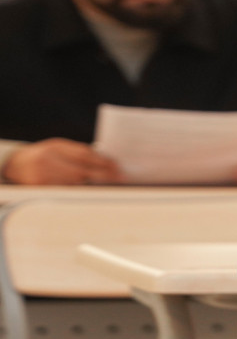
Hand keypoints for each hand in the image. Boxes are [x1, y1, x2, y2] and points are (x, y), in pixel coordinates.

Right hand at [1, 138, 122, 184]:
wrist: (16, 164)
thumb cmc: (44, 154)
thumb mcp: (60, 148)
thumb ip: (79, 153)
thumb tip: (106, 160)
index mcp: (55, 147)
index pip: (84, 155)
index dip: (103, 162)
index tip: (117, 167)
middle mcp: (47, 160)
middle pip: (81, 171)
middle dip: (102, 175)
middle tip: (119, 178)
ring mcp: (41, 175)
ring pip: (74, 184)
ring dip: (93, 185)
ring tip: (109, 184)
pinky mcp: (39, 188)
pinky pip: (64, 191)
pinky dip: (79, 191)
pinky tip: (90, 191)